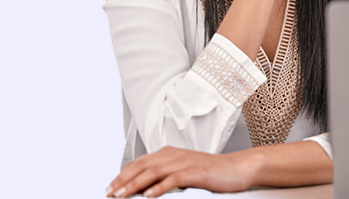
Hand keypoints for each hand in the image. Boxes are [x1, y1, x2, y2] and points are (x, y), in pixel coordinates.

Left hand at [106, 146, 254, 197]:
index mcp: (168, 153)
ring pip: (153, 172)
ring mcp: (184, 163)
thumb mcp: (184, 170)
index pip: (139, 163)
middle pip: (141, 167)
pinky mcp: (195, 172)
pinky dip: (159, 188)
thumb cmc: (211, 172)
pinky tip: (149, 196)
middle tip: (110, 193)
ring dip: (135, 185)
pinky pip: (173, 179)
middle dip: (123, 181)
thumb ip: (165, 175)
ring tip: (122, 195)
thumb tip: (145, 187)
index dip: (122, 175)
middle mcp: (173, 155)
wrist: (237, 168)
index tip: (111, 187)